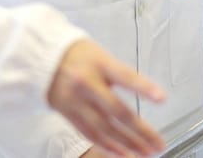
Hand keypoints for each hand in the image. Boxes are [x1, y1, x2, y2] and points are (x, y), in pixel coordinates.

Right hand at [48, 39, 166, 156]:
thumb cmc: (77, 54)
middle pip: (116, 110)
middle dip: (140, 130)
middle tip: (159, 143)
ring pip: (104, 128)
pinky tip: (122, 153)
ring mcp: (75, 101)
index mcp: (98, 63)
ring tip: (145, 152)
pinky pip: (89, 133)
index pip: (125, 76)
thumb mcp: (100, 54)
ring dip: (127, 144)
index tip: (162, 98)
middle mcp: (86, 83)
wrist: (40, 58)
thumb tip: (145, 94)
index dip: (144, 88)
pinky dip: (107, 146)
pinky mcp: (67, 114)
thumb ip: (118, 74)